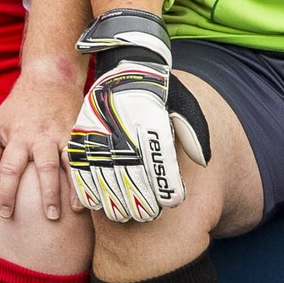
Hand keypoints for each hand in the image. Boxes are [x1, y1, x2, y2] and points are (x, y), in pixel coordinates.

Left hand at [0, 56, 83, 223]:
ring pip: (70, 162)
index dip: (6, 192)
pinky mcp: (80, 132)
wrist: (49, 78)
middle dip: (47, 194)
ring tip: (75, 210)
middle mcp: (41, 136)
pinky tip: (92, 191)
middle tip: (49, 218)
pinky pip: (85, 156)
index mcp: (18, 137)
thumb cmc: (18, 108)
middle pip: (45, 167)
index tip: (5, 213)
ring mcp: (64, 133)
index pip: (9, 168)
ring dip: (73, 186)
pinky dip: (88, 174)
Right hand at [63, 9, 208, 223]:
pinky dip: (89, 190)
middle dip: (142, 202)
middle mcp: (125, 129)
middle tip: (148, 215)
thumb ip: (194, 133)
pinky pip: (81, 170)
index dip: (167, 188)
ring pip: (107, 178)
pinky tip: (98, 203)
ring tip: (125, 215)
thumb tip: (202, 161)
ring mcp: (101, 133)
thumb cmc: (160, 95)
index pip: (161, 163)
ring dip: (116, 201)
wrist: (127, 67)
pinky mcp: (83, 136)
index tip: (172, 202)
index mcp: (152, 122)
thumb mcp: (184, 106)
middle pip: (133, 177)